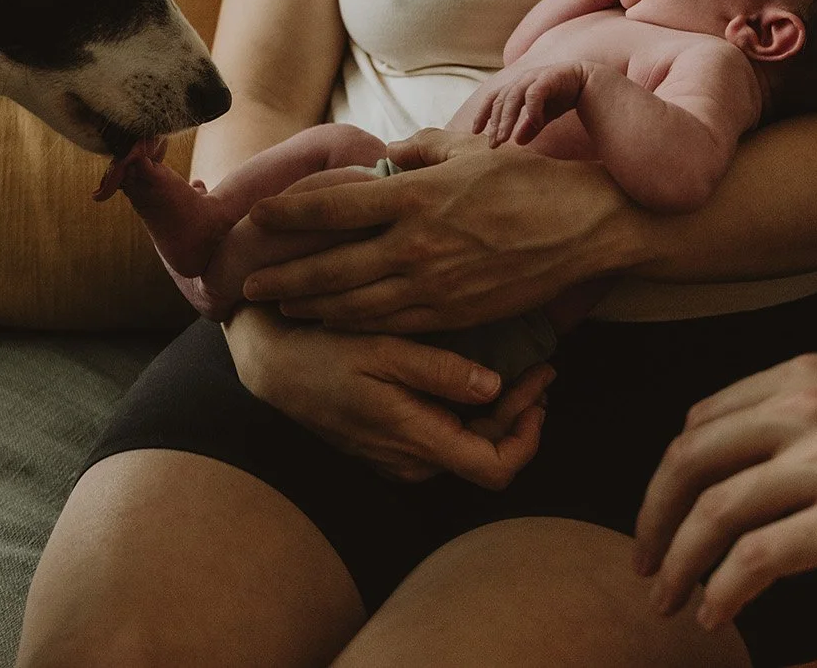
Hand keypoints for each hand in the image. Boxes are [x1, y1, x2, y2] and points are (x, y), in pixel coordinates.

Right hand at [224, 305, 547, 487]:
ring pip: (469, 446)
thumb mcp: (382, 349)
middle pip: (488, 453)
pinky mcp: (392, 446)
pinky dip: (471, 414)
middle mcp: (412, 461)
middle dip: (522, 413)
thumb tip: (494, 385)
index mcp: (415, 440)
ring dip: (500, 414)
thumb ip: (439, 371)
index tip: (538, 394)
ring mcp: (401, 458)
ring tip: (521, 371)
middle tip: (542, 366)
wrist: (274, 368)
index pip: (495, 468)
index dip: (528, 438)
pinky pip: (446, 438)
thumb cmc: (324, 353)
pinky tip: (479, 380)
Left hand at [240, 129, 620, 331]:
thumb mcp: (469, 149)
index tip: (257, 216)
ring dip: (311, 307)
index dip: (288, 214)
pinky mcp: (454, 315)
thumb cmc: (528, 180)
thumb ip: (419, 150)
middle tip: (246, 285)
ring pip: (354, 305)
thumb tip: (387, 157)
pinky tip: (333, 324)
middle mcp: (416, 245)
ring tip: (279, 307)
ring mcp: (434, 286)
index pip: (334, 207)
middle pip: (330, 268)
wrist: (585, 227)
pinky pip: (391, 324)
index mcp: (416, 196)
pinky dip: (355, 326)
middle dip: (283, 278)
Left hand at [479, 62, 587, 146]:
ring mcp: (535, 77)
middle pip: (501, 100)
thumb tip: (518, 142)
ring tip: (504, 138)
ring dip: (507, 118)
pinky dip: (532, 109)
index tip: (475, 132)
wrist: (589, 82)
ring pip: (513, 96)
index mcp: (518, 86)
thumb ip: (531, 127)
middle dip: (495, 122)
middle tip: (493, 143)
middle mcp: (523, 80)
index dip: (483, 114)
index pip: (493, 98)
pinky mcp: (550, 77)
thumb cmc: (563, 96)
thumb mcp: (544, 116)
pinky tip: (535, 124)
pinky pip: (535, 93)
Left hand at [634, 354, 816, 630]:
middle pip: (689, 462)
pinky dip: (722, 590)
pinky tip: (715, 613)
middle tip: (644, 563)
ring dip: (679, 563)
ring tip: (668, 599)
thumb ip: (809, 418)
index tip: (661, 512)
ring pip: (714, 513)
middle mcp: (806, 410)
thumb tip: (752, 465)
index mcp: (806, 377)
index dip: (670, 474)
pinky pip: (755, 559)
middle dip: (654, 518)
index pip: (701, 422)